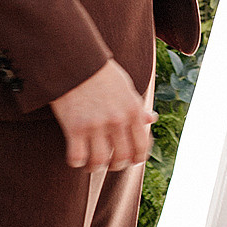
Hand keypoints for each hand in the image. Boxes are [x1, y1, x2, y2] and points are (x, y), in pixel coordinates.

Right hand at [49, 57, 154, 172]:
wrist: (74, 59)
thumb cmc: (100, 73)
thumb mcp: (125, 87)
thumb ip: (137, 106)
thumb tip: (152, 119)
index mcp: (133, 110)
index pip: (142, 147)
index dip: (136, 159)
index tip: (129, 160)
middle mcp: (118, 120)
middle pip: (122, 158)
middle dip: (116, 165)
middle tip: (108, 163)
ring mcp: (96, 124)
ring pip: (100, 162)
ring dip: (95, 167)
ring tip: (90, 164)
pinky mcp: (75, 127)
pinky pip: (77, 157)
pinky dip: (76, 162)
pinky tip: (75, 156)